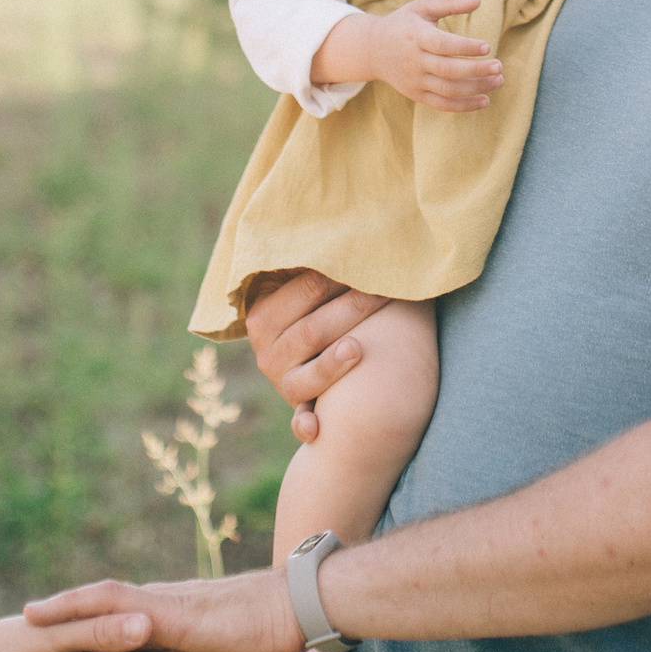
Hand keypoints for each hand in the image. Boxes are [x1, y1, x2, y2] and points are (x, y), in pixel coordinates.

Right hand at [246, 270, 388, 441]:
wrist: (309, 364)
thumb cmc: (318, 311)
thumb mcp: (304, 290)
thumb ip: (316, 266)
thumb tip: (357, 224)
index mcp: (264, 313)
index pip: (303, 290)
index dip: (337, 275)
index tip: (370, 261)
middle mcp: (267, 349)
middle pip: (312, 329)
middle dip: (351, 309)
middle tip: (386, 292)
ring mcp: (283, 381)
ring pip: (309, 372)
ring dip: (332, 364)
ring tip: (358, 348)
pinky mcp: (300, 409)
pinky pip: (302, 418)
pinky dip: (307, 423)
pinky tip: (317, 427)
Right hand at [319, 0, 500, 111]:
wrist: (373, 49)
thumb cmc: (404, 24)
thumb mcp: (422, 7)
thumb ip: (449, 3)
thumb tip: (477, 0)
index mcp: (416, 36)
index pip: (442, 45)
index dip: (464, 47)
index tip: (487, 46)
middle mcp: (414, 61)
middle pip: (447, 71)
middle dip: (475, 71)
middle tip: (499, 66)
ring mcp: (415, 80)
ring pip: (448, 90)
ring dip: (475, 89)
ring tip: (498, 81)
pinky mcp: (416, 94)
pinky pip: (442, 104)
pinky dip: (464, 106)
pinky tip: (485, 101)